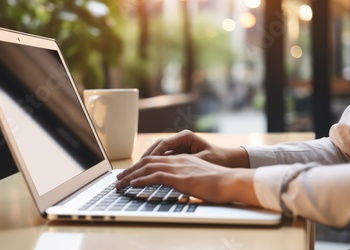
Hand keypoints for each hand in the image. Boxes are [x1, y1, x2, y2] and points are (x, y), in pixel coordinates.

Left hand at [115, 154, 258, 204]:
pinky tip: (133, 184)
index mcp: (182, 159)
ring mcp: (178, 167)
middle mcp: (178, 160)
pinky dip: (141, 180)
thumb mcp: (199, 177)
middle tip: (119, 178)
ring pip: (148, 168)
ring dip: (131, 175)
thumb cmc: (219, 183)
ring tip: (120, 183)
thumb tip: (179, 185)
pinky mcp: (180, 177)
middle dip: (131, 170)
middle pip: (148, 161)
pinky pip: (156, 176)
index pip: (156, 160)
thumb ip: (186, 178)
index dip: (140, 167)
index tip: (130, 174)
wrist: (231, 181)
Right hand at [142, 130, 249, 167]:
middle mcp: (180, 139)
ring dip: (147, 161)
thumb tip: (171, 166)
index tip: (143, 164)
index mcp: (186, 137)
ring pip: (158, 152)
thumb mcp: (203, 161)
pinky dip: (154, 164)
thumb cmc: (219, 160)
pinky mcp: (178, 153)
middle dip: (144, 158)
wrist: (229, 161)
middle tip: (134, 168)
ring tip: (136, 171)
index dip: (152, 155)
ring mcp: (178, 146)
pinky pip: (163, 158)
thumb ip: (187, 162)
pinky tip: (146, 173)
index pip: (163, 144)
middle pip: (157, 147)